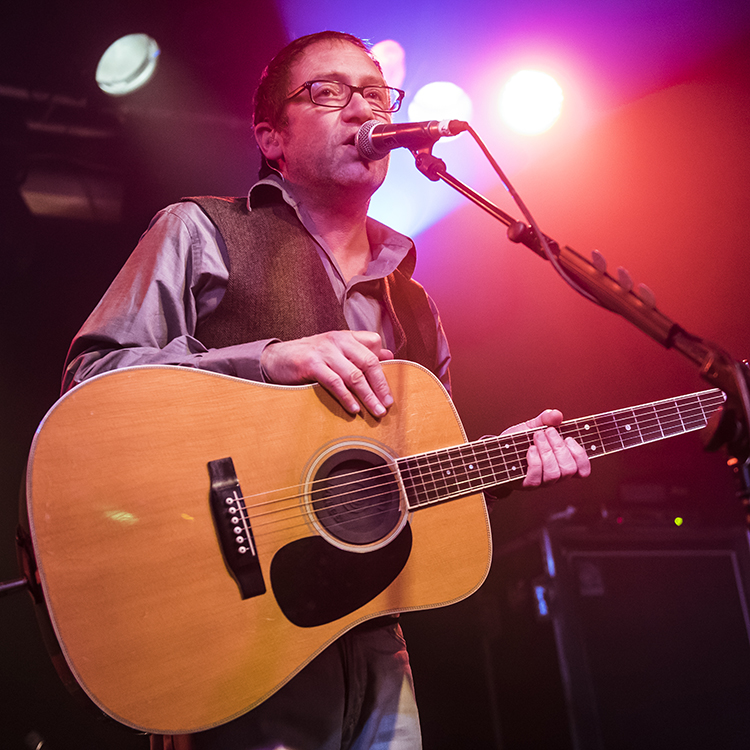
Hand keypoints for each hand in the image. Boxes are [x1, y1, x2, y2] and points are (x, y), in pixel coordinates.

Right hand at [261, 330, 393, 416]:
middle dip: (380, 386)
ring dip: (368, 396)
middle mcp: (338, 340)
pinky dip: (346, 397)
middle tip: (388, 405)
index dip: (384, 367)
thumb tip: (388, 355)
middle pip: (368, 362)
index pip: (374, 345)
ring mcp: (324, 351)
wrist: (276, 358)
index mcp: (346, 336)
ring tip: (376, 410)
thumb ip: (361, 351)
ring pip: (354, 375)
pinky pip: (334, 382)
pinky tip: (354, 409)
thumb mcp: (336, 351)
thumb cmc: (310, 357)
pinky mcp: (311, 364)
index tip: (389, 388)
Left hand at [502, 409, 590, 487]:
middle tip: (547, 432)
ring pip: (554, 474)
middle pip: (569, 469)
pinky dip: (535, 461)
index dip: (581, 456)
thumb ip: (546, 419)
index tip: (569, 438)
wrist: (496, 451)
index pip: (583, 470)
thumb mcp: (532, 426)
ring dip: (547, 452)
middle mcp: (554, 475)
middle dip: (559, 447)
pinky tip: (530, 449)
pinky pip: (537, 477)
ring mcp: (541, 482)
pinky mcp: (527, 484)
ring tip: (537, 436)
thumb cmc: (516, 441)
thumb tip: (557, 415)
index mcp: (562, 463)